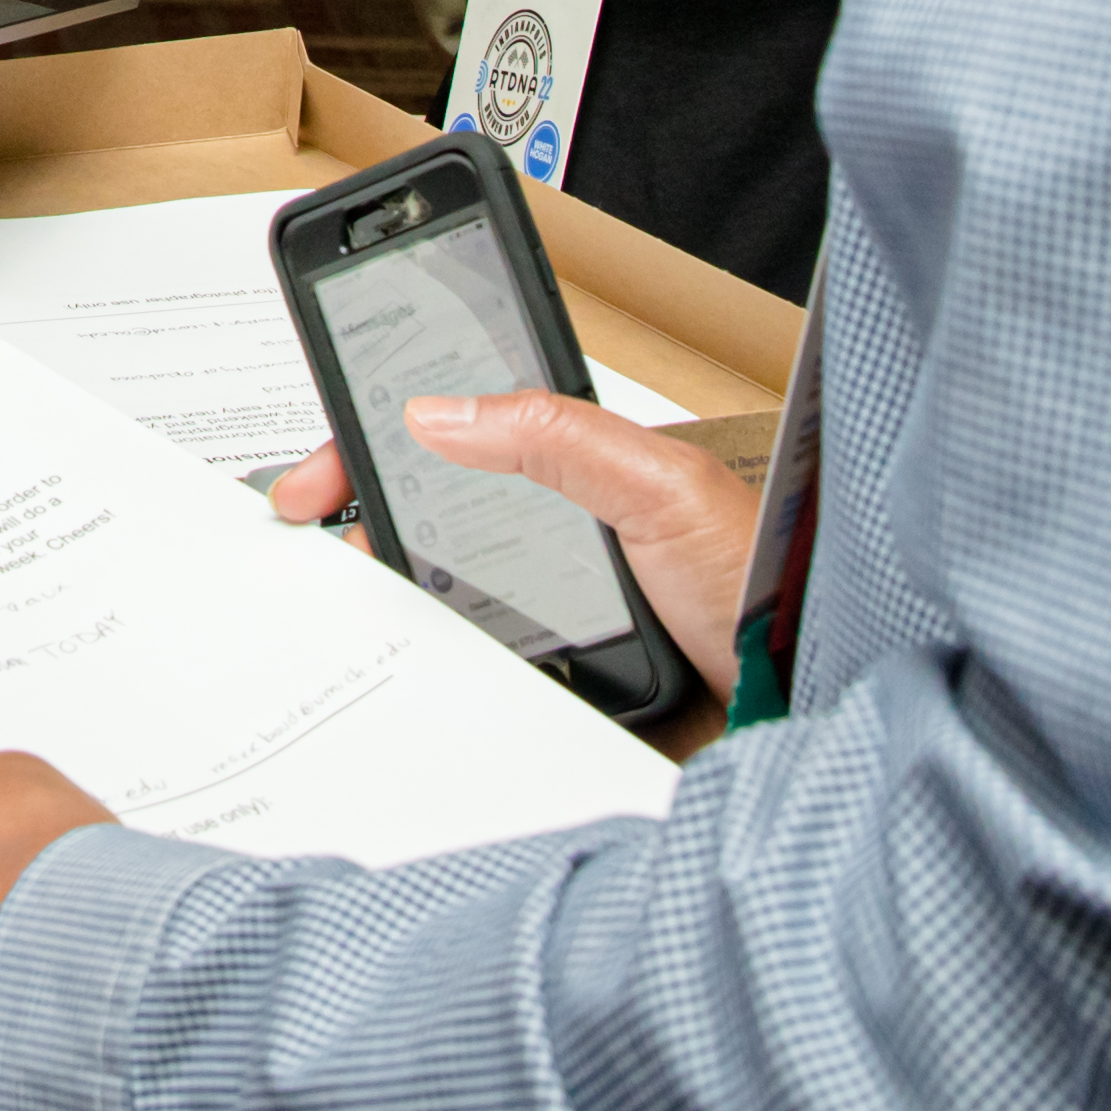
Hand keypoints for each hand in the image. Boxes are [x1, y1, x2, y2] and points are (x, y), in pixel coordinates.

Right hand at [269, 387, 761, 693]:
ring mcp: (552, 609)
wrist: (811, 700)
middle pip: (425, 507)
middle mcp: (555, 533)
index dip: (372, 440)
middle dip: (352, 505)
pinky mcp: (557, 681)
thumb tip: (439, 411)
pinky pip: (471, 671)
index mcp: (576, 468)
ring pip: (438, 592)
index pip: (449, 432)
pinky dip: (425, 668)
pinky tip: (394, 666)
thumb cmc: (761, 584)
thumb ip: (558, 437)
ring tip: (332, 593)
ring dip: (381, 590)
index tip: (314, 470)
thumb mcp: (660, 487)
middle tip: (299, 521)